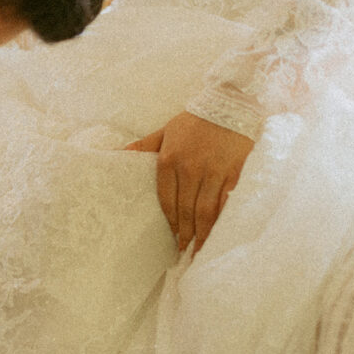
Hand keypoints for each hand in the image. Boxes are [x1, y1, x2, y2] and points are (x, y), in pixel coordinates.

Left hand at [126, 112, 253, 252]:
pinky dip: (222, 220)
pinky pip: (227, 202)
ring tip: (199, 250)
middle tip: (184, 252)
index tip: (173, 236)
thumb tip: (118, 154)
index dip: (170, 222)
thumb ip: (144, 146)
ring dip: (202, 234)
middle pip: (186, 210)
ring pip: (205, 211)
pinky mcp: (235, 171)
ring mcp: (214, 171)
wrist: (231, 100)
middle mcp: (190, 168)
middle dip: (185, 234)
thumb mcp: (165, 130)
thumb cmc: (196, 119)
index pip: (166, 200)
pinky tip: (220, 233)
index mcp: (169, 161)